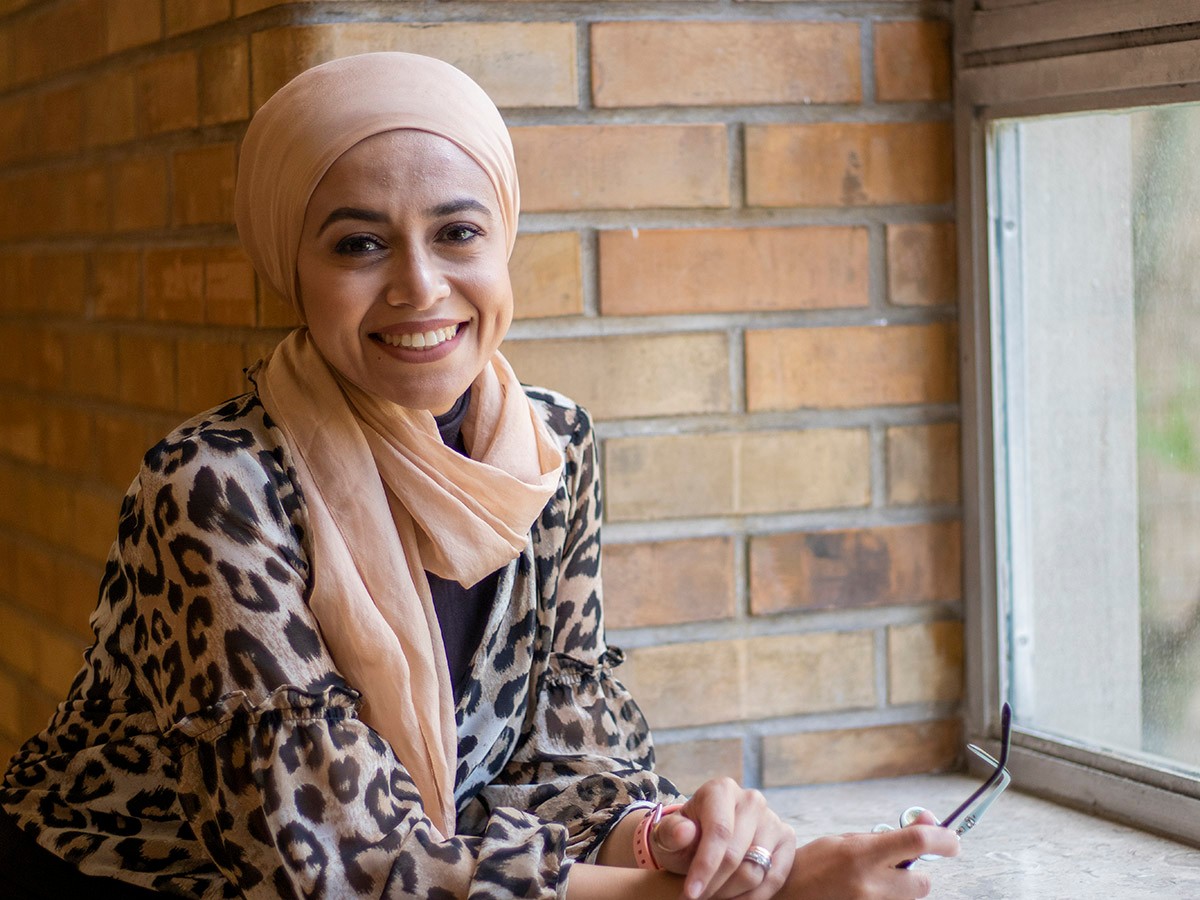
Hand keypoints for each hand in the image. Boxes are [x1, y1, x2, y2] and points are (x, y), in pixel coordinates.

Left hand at [650, 777, 796, 899]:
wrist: (703, 838)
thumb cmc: (683, 837)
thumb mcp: (669, 834)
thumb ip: (672, 832)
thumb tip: (684, 832)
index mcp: (721, 790)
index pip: (719, 832)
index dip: (705, 866)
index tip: (691, 894)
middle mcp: (751, 800)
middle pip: (736, 855)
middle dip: (714, 885)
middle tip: (696, 899)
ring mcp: (772, 819)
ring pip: (756, 871)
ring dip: (730, 893)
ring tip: (711, 897)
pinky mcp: (786, 839)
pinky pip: (774, 878)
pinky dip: (753, 897)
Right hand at [784, 816, 960, 899]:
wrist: (786, 897)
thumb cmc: (812, 864)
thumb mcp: (844, 840)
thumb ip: (884, 835)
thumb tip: (927, 821)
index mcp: (861, 854)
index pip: (916, 843)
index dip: (942, 839)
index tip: (952, 840)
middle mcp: (869, 883)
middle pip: (922, 881)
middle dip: (916, 872)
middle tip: (896, 866)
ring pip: (909, 897)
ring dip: (900, 887)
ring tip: (870, 880)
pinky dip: (887, 897)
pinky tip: (863, 890)